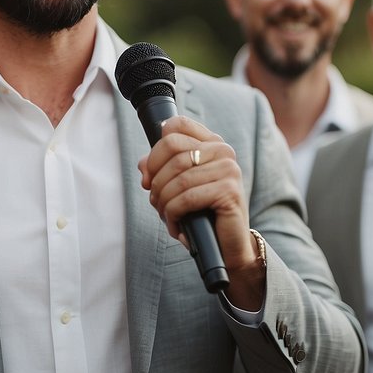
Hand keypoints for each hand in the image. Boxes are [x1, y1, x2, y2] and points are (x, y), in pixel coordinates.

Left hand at [139, 116, 263, 306]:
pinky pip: (186, 198)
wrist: (227, 246)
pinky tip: (175, 227)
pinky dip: (173, 215)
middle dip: (156, 179)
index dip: (155, 150)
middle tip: (156, 201)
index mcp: (211, 142)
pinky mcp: (229, 191)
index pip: (176, 125)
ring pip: (176, 177)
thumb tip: (143, 166)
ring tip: (166, 216)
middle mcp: (223, 151)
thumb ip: (159, 169)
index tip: (150, 176)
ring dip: (162, 201)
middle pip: (171, 148)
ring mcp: (229, 170)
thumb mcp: (178, 187)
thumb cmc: (201, 214)